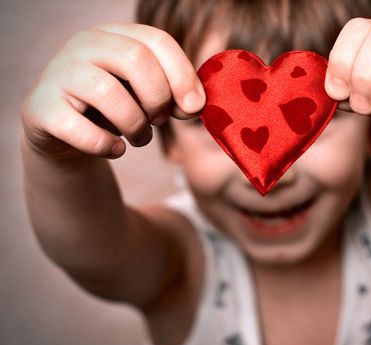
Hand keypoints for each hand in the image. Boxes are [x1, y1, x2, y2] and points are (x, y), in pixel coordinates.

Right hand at [22, 23, 204, 158]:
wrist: (66, 132)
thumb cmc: (116, 108)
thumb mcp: (146, 94)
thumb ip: (173, 94)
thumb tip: (194, 104)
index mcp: (115, 34)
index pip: (157, 40)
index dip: (183, 75)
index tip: (194, 107)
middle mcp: (84, 44)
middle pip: (136, 59)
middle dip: (158, 98)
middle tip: (159, 121)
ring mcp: (59, 73)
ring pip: (108, 92)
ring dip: (136, 125)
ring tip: (140, 137)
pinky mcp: (42, 108)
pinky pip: (79, 128)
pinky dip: (106, 145)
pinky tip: (115, 150)